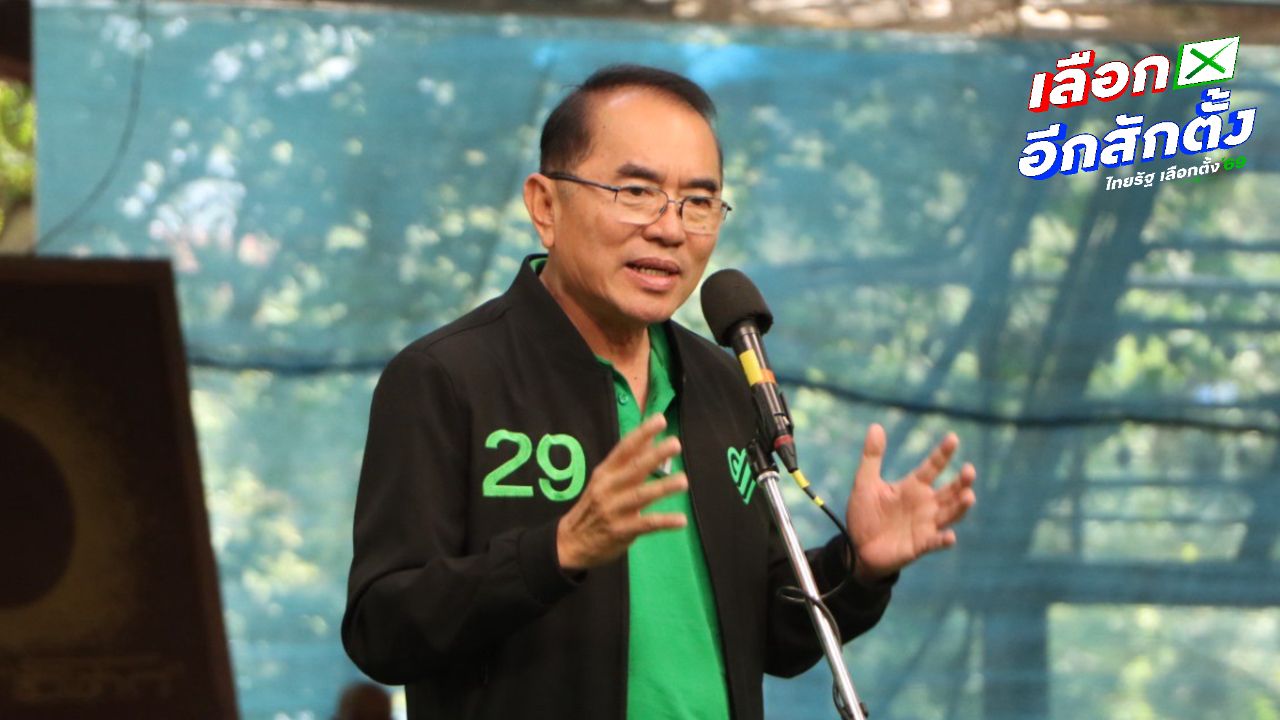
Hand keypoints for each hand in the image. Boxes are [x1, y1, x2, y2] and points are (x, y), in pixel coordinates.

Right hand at [556, 414, 688, 570]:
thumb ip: (629, 463)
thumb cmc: (594, 507)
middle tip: (675, 444)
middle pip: (633, 469)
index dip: (642, 434)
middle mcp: (608, 488)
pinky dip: (664, 522)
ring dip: (662, 487)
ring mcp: (614, 510)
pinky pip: (646, 525)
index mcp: (605, 473)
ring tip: (683, 480)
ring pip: (641, 496)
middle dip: (655, 456)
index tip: (660, 420)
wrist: (570, 542)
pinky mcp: (621, 531)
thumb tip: (652, 441)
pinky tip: (681, 520)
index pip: (624, 448)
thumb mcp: (606, 482)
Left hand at [846, 423, 976, 580]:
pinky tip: (950, 536)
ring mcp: (925, 525)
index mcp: (913, 487)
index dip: (942, 453)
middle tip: (969, 470)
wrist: (856, 547)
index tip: (953, 438)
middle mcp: (924, 504)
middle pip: (950, 491)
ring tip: (969, 496)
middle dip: (962, 482)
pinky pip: (935, 542)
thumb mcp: (865, 482)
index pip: (932, 467)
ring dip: (960, 507)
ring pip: (950, 514)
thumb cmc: (864, 514)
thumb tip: (875, 426)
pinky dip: (943, 539)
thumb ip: (872, 456)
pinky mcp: (919, 545)